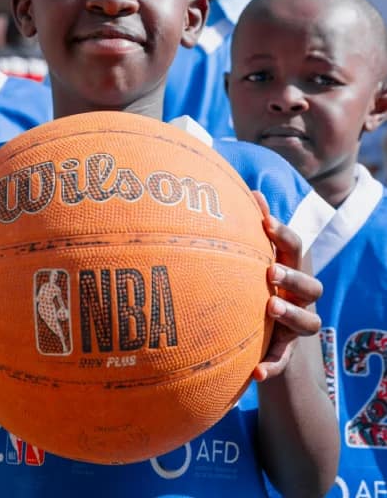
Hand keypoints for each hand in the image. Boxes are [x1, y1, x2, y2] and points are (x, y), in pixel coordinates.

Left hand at [252, 192, 322, 381]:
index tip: (265, 223)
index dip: (285, 235)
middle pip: (312, 287)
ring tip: (270, 307)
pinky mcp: (287, 353)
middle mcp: (303, 299)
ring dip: (291, 315)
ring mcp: (298, 327)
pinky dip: (272, 367)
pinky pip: (283, 363)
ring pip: (308, 324)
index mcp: (294, 270)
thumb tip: (253, 192)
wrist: (274, 338)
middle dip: (293, 277)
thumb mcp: (264, 259)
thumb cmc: (265, 285)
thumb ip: (261, 228)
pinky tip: (256, 373)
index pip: (297, 248)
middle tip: (271, 271)